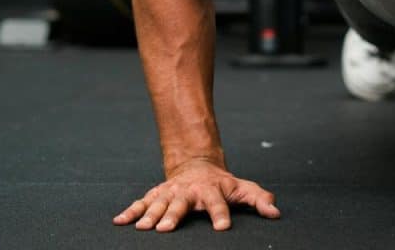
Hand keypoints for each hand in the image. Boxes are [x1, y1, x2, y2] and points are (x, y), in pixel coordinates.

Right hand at [112, 159, 280, 231]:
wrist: (197, 166)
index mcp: (212, 190)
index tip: (223, 227)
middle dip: (174, 215)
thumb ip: (259, 199)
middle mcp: (189, 191)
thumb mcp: (243, 188)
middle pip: (181, 204)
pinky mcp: (156, 195)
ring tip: (143, 228)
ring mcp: (171, 192)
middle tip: (166, 228)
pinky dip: (130, 211)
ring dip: (149, 215)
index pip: (218, 203)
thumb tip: (276, 213)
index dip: (221, 214)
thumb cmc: (223, 184)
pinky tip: (119, 221)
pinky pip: (141, 203)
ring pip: (158, 203)